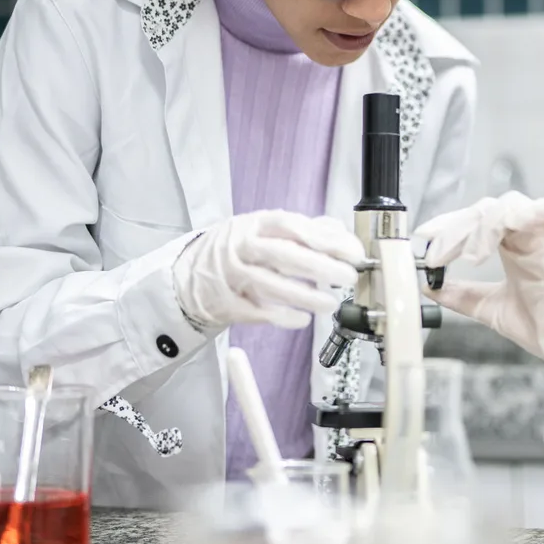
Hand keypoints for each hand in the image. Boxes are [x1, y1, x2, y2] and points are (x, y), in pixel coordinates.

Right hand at [173, 210, 361, 330]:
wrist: (191, 274)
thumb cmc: (240, 249)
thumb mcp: (267, 231)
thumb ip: (306, 231)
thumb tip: (342, 235)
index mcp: (257, 223)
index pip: (293, 226)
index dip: (324, 239)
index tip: (353, 252)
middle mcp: (242, 246)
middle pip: (283, 255)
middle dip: (319, 266)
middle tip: (348, 277)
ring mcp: (231, 274)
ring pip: (270, 285)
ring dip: (304, 296)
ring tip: (330, 303)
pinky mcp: (225, 302)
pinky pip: (256, 311)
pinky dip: (281, 316)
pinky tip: (302, 320)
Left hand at [417, 192, 543, 362]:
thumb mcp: (491, 308)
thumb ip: (462, 295)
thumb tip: (430, 287)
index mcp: (514, 247)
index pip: (477, 220)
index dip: (449, 225)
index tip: (425, 238)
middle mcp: (529, 234)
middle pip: (487, 210)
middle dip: (457, 228)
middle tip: (438, 253)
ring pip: (508, 206)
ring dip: (482, 227)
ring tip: (470, 257)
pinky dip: (520, 215)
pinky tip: (500, 236)